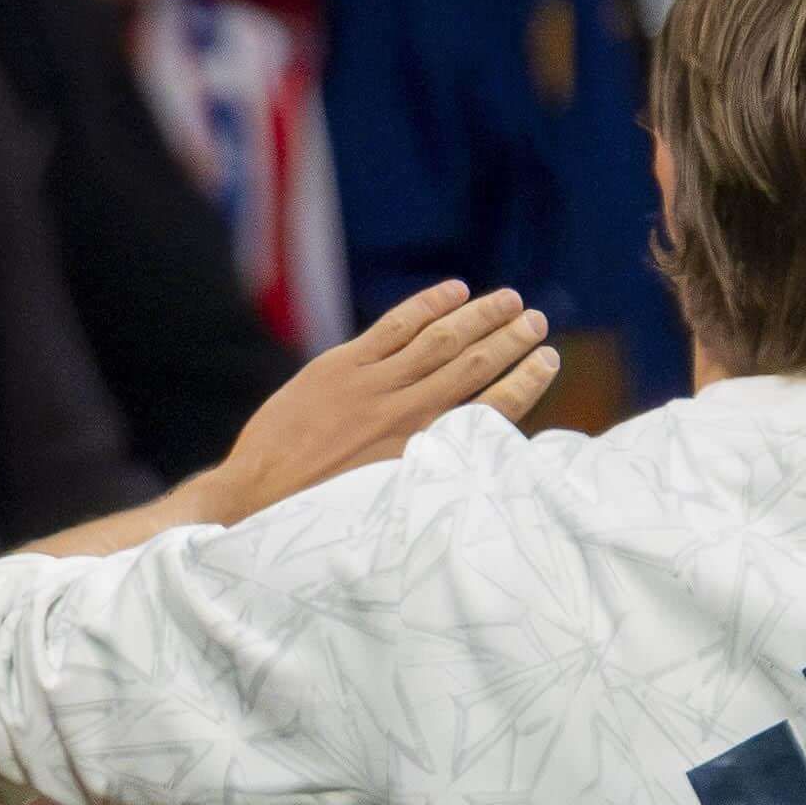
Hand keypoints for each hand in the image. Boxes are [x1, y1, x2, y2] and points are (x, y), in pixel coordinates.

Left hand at [188, 280, 551, 524]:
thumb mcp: (385, 503)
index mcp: (420, 453)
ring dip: (478, 317)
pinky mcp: (341, 367)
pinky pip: (394, 328)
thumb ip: (424, 473)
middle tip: (538, 320)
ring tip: (510, 300)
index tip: (548, 360)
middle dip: (508, 340)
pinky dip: (427, 307)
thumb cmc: (320, 514)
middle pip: (470, 366)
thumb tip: (462, 459)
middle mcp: (403, 415)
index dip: (523, 382)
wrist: (257, 496)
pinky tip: (454, 291)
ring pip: (439, 341)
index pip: (488, 410)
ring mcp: (371, 385)